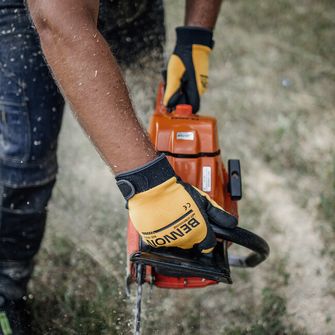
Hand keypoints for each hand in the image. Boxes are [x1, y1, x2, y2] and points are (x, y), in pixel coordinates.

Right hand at [116, 154, 236, 253]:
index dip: (207, 238)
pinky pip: (161, 242)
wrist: (153, 189)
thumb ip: (218, 214)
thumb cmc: (177, 192)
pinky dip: (162, 235)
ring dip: (176, 234)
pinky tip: (162, 222)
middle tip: (184, 218)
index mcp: (199, 231)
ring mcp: (169, 241)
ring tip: (172, 218)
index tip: (203, 231)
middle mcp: (185, 240)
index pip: (208, 245)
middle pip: (192, 244)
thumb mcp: (202, 200)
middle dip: (191, 234)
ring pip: (177, 243)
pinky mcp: (154, 241)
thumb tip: (232, 223)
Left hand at [163, 26, 213, 112]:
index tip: (171, 103)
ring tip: (170, 77)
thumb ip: (171, 92)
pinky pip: (188, 85)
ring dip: (177, 89)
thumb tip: (168, 105)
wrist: (193, 42)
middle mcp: (201, 89)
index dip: (180, 108)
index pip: (190, 108)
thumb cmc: (183, 58)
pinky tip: (176, 74)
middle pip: (187, 101)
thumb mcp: (173, 76)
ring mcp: (200, 83)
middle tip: (167, 87)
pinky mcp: (199, 77)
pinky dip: (181, 82)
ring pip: (187, 92)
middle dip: (176, 97)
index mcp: (196, 90)